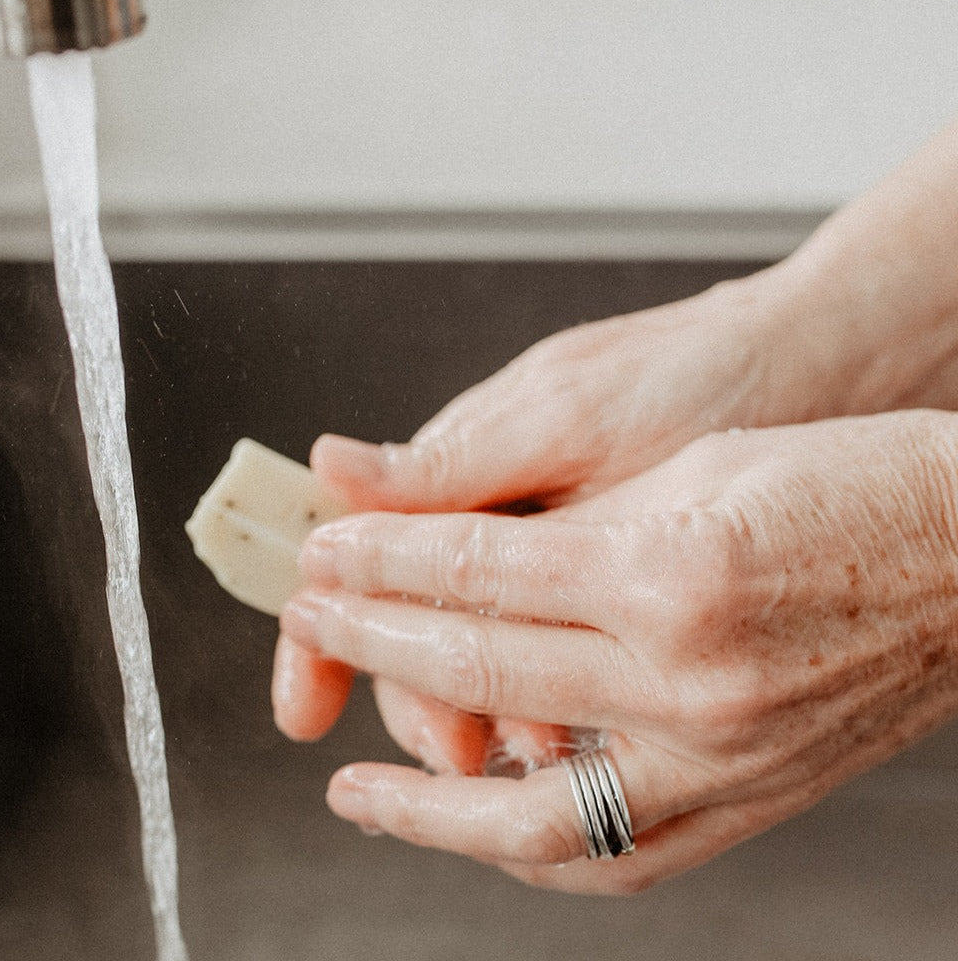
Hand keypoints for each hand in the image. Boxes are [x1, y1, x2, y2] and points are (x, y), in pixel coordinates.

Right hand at [272, 258, 852, 763]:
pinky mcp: (613, 593)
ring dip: (491, 711)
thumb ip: (452, 463)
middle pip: (418, 629)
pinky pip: (559, 665)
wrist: (819, 376)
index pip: (363, 558)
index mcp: (465, 471)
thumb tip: (325, 469)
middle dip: (416, 698)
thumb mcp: (567, 417)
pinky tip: (575, 729)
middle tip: (454, 751)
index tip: (304, 705)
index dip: (323, 629)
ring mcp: (555, 563)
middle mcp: (499, 523)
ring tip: (535, 744)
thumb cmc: (689, 372)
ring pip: (486, 660)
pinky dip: (556, 705)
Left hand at [279, 410, 957, 891]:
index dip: (379, 558)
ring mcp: (720, 757)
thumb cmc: (843, 484)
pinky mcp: (748, 800)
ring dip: (424, 802)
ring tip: (356, 789)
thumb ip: (566, 525)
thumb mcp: (691, 470)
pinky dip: (525, 850)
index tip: (323, 553)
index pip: (473, 571)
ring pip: (528, 811)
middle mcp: (688, 678)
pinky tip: (476, 833)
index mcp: (666, 570)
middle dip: (372, 637)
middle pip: (478, 669)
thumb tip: (456, 554)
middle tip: (310, 621)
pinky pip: (612, 856)